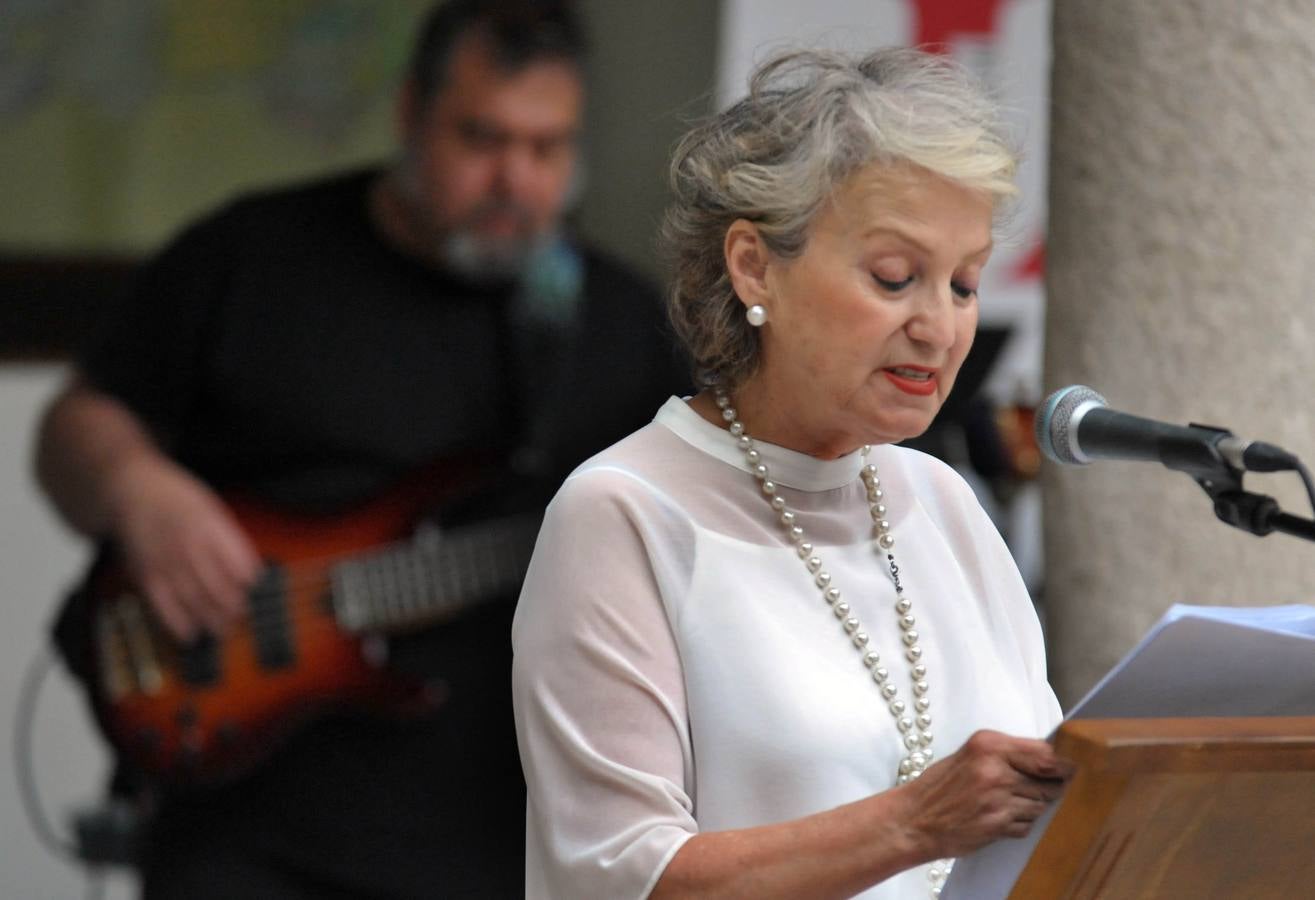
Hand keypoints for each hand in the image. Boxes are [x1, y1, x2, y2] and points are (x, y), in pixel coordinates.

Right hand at [107, 454, 261, 640]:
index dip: (247, 580)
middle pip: (216, 584)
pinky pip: (163, 603)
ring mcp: (165, 560)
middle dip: (232, 606)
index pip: (236, 560)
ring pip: (193, 598)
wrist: (130, 491)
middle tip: (241, 616)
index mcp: (209, 525)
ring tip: (223, 629)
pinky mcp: (146, 573)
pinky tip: (190, 634)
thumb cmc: (176, 498)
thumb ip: (228, 539)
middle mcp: (187, 544)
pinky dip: (178, 622)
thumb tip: (250, 572)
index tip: (254, 590)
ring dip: (210, 618)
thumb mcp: (210, 508)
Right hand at [896, 729, 1073, 859]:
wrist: (915, 819)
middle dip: (1049, 788)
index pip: (1046, 755)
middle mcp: (995, 770)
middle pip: (1049, 782)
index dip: (1064, 765)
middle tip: (1036, 789)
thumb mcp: (972, 754)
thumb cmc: (941, 785)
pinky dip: (1020, 823)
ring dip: (1033, 807)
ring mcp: (997, 800)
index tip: (1072, 769)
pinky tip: (1000, 818)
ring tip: (1008, 803)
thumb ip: (1009, 753)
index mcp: (988, 745)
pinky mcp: (997, 825)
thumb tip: (1053, 759)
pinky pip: (1027, 825)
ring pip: (1041, 805)